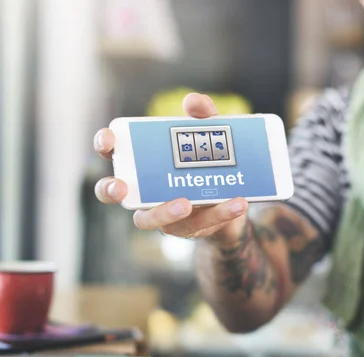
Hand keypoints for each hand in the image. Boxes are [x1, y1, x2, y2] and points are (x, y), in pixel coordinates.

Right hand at [93, 93, 247, 243]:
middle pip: (112, 192)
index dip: (105, 144)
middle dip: (110, 190)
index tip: (109, 140)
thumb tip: (193, 101)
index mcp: (143, 161)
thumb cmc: (211, 160)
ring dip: (163, 212)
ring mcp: (162, 212)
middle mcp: (143, 188)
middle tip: (120, 188)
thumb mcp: (211, 134)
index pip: (113, 151)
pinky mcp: (188, 227)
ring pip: (147, 219)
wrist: (237, 195)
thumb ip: (205, 116)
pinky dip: (220, 213)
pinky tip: (237, 203)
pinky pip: (199, 223)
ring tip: (187, 202)